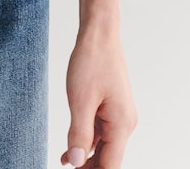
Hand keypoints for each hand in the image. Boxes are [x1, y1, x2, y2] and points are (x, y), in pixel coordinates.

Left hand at [61, 31, 137, 167]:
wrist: (99, 34)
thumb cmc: (92, 61)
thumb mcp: (80, 100)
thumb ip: (78, 134)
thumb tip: (75, 163)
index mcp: (122, 124)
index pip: (111, 166)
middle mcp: (125, 123)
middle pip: (109, 159)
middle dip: (89, 168)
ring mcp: (119, 115)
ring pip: (104, 147)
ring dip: (86, 157)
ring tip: (64, 163)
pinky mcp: (111, 108)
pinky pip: (100, 132)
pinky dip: (87, 142)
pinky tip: (69, 150)